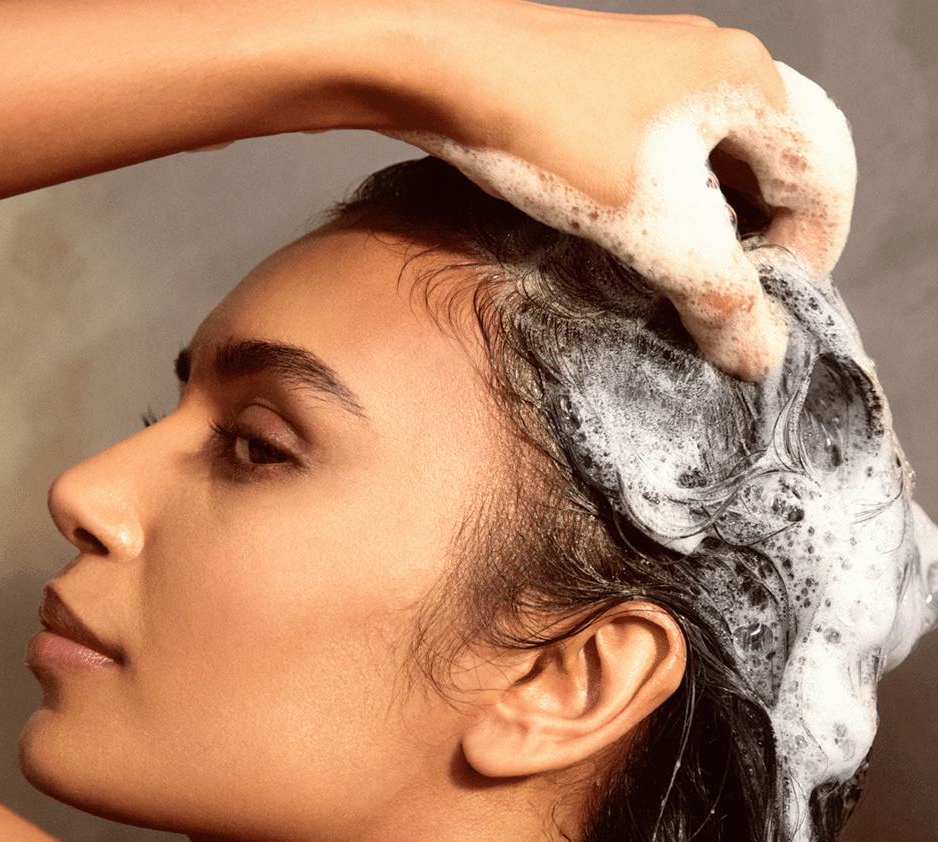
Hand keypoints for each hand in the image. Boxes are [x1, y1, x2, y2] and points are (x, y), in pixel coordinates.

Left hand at [389, 4, 855, 379]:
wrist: (440, 69)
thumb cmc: (549, 134)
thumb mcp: (652, 228)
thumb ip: (718, 295)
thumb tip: (760, 354)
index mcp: (750, 82)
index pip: (823, 180)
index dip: (808, 260)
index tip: (771, 317)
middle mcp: (716, 64)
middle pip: (778, 171)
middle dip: (765, 247)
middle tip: (733, 308)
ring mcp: (661, 73)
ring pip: (722, 166)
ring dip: (718, 233)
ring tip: (687, 287)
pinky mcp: (612, 91)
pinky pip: (673, 157)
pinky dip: (675, 209)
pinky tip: (643, 245)